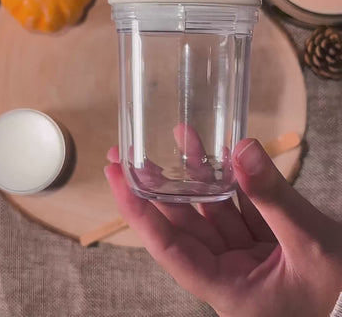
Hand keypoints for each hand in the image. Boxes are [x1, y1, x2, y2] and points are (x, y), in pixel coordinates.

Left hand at [105, 139, 341, 316]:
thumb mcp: (308, 242)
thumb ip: (273, 195)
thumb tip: (241, 147)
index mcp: (229, 291)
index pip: (171, 249)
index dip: (140, 212)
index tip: (117, 178)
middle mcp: (230, 275)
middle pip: (184, 226)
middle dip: (156, 188)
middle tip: (128, 153)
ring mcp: (247, 258)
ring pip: (210, 210)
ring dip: (195, 174)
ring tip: (178, 135)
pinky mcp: (264, 242)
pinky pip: (237, 205)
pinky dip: (228, 178)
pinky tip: (217, 150)